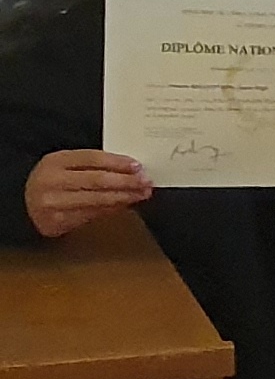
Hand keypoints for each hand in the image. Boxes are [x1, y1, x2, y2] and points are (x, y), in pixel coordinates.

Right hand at [22, 150, 149, 239]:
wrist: (25, 205)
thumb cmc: (54, 182)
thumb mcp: (67, 166)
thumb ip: (93, 165)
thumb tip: (131, 169)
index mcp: (55, 161)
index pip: (92, 158)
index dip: (117, 162)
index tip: (138, 166)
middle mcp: (53, 181)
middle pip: (97, 180)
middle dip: (126, 182)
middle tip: (146, 182)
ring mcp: (54, 202)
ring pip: (97, 199)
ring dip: (124, 197)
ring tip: (141, 194)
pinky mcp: (59, 221)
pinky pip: (93, 214)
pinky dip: (113, 208)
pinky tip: (125, 204)